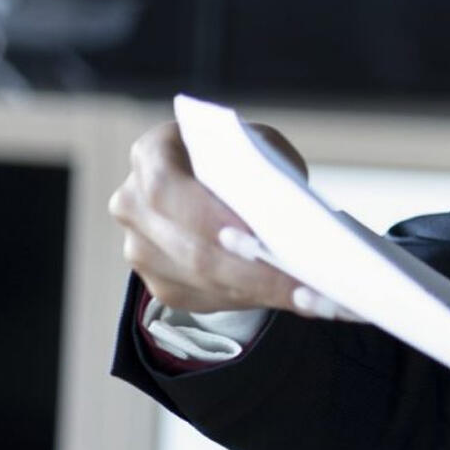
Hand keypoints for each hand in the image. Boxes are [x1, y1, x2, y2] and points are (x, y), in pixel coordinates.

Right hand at [107, 120, 354, 319]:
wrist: (218, 183)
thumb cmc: (243, 161)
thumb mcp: (257, 148)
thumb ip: (262, 172)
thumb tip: (286, 217)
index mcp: (153, 154)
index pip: (168, 188)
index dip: (209, 217)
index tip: (256, 239)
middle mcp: (133, 202)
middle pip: (191, 248)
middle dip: (254, 272)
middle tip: (308, 286)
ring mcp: (140, 248)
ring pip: (202, 281)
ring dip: (263, 293)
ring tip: (317, 299)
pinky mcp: (160, 282)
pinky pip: (208, 299)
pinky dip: (256, 300)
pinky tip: (297, 300)